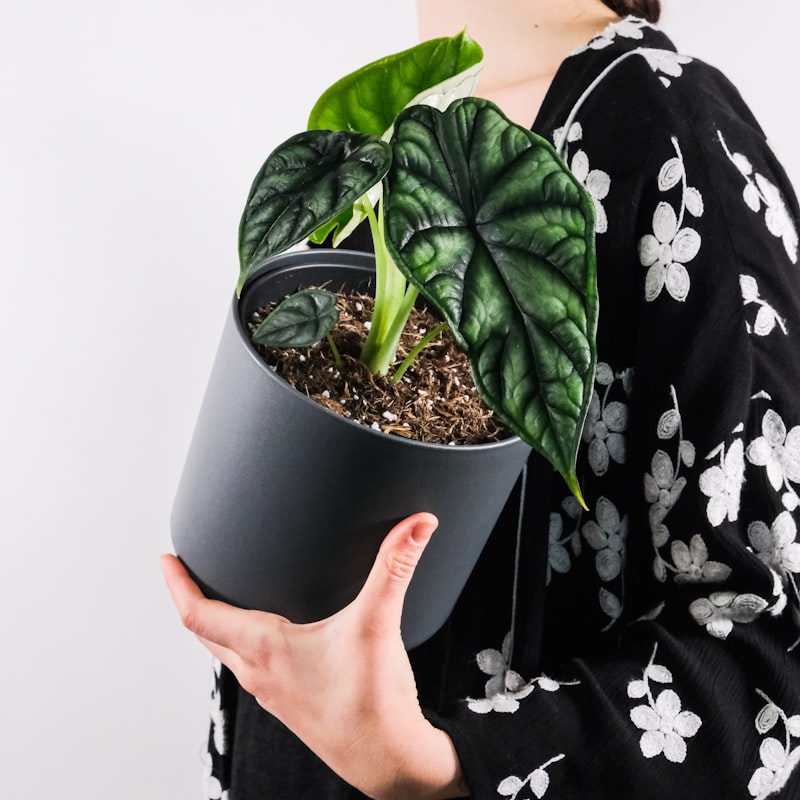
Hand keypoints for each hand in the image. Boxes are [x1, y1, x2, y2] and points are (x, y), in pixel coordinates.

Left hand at [161, 512, 467, 799]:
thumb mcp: (378, 624)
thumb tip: (417, 524)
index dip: (177, 584)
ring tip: (221, 597)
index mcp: (266, 649)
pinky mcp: (291, 701)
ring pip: (227, 652)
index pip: (199, 614)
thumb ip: (395, 567)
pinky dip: (242, 644)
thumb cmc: (372, 704)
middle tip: (188, 571)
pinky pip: (251, 667)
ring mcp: (273, 691)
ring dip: (216, 624)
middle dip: (191, 599)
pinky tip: (270, 637)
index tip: (166, 560)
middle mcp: (260, 672)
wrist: (387, 761)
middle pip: (206, 633)